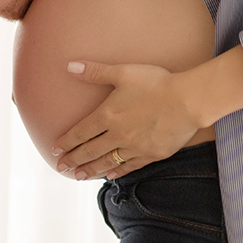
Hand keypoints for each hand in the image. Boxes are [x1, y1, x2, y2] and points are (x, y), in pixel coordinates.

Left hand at [52, 61, 200, 179]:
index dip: (66, 142)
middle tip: (61, 168)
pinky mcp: (152, 154)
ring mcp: (135, 147)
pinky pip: (130, 166)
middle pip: (90, 151)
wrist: (187, 101)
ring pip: (107, 162)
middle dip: (73, 160)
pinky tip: (110, 175)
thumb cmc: (156, 83)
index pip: (81, 132)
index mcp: (108, 115)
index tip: (55, 150)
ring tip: (79, 176)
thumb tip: (70, 66)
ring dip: (91, 169)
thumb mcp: (123, 72)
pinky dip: (118, 171)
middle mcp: (118, 135)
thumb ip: (95, 71)